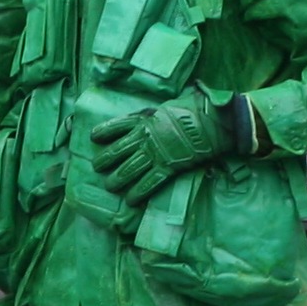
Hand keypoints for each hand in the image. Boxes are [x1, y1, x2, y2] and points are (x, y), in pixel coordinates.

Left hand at [89, 92, 245, 205]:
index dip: (104, 132)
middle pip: (118, 150)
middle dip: (105, 160)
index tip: (94, 137)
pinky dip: (138, 193)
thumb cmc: (194, 109)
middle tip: (96, 167)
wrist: (213, 121)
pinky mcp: (168, 167)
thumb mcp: (168, 105)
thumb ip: (156, 114)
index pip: (117, 125)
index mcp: (144, 119)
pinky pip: (149, 183)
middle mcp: (145, 137)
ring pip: (129, 169)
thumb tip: (153, 115)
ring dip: (117, 179)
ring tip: (109, 186)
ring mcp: (155, 153)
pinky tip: (130, 200)